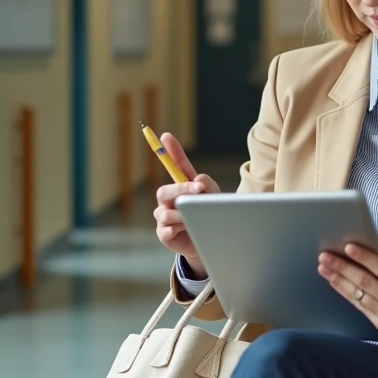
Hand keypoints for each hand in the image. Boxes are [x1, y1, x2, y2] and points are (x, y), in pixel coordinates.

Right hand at [153, 133, 219, 276]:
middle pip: (164, 191)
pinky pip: (165, 229)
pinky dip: (177, 229)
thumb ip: (207, 186)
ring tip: (197, 219)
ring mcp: (164, 217)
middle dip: (180, 189)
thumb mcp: (214, 197)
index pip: (173, 165)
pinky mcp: (164, 234)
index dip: (169, 151)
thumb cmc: (210, 215)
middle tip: (197, 190)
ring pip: (165, 212)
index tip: (166, 136)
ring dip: (183, 214)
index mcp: (181, 186)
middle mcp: (168, 200)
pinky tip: (187, 230)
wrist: (211, 241)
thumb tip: (198, 181)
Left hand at [318, 244, 377, 343]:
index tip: (348, 247)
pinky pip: (358, 305)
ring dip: (338, 279)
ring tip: (323, 267)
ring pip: (358, 294)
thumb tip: (366, 247)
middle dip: (343, 267)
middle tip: (325, 256)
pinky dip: (344, 291)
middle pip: (366, 282)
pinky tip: (334, 281)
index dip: (365, 258)